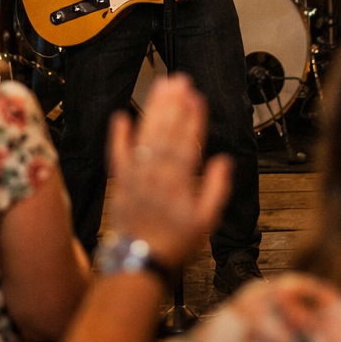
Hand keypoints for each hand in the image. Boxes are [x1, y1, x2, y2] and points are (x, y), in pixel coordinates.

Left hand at [106, 74, 229, 267]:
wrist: (139, 261)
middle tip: (179, 79)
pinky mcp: (120, 182)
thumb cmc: (176, 243)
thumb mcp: (207, 222)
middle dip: (173, 105)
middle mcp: (156, 176)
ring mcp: (136, 177)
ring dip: (153, 110)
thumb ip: (216, 190)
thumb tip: (223, 161)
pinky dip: (118, 135)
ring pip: (145, 138)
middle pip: (166, 134)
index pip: (187, 144)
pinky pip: (117, 155)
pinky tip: (121, 115)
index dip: (192, 119)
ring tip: (160, 86)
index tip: (196, 96)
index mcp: (179, 184)